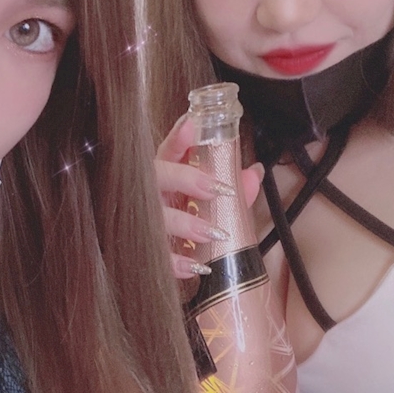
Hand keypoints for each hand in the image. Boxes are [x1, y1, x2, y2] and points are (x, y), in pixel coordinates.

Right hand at [155, 114, 262, 278]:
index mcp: (161, 176)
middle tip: (215, 188)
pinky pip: (154, 254)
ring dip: (184, 222)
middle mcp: (147, 194)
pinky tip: (193, 266)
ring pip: (155, 215)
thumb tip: (253, 173)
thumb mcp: (204, 204)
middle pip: (156, 175)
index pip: (168, 150)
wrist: (145, 260)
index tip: (193, 126)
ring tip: (211, 232)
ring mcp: (140, 221)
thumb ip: (231, 187)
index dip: (178, 138)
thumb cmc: (178, 221)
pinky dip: (174, 261)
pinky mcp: (140, 250)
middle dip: (184, 178)